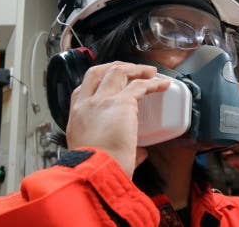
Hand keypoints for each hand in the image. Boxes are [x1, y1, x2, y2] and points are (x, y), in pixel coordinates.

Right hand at [65, 62, 169, 177]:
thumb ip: (118, 150)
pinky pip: (140, 84)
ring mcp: (102, 101)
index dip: (97, 82)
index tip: (110, 82)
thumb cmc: (95, 169)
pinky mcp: (122, 103)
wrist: (95, 172)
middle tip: (131, 70)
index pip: (82, 90)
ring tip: (150, 72)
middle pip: (98, 72)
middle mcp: (85, 105)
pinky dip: (153, 82)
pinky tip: (163, 84)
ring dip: (135, 69)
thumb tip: (140, 153)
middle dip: (115, 67)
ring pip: (117, 71)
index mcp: (76, 117)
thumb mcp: (97, 156)